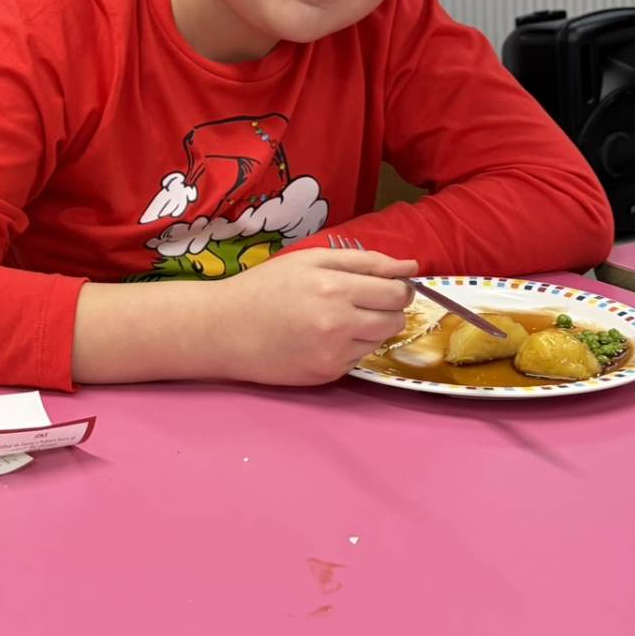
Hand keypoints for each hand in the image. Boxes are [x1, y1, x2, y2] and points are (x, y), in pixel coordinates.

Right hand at [215, 246, 417, 385]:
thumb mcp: (309, 260)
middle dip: (388, 309)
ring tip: (337, 319)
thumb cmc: (264, 287)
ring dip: (369, 329)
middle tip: (361, 302)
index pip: (396, 292)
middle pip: (395, 320)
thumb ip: (363, 261)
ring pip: (380, 340)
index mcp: (334, 287)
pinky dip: (349, 347)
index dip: (398, 288)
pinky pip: (358, 358)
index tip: (387, 286)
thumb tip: (410, 266)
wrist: (224, 329)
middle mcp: (339, 323)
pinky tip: (322, 338)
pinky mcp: (328, 375)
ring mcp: (334, 354)